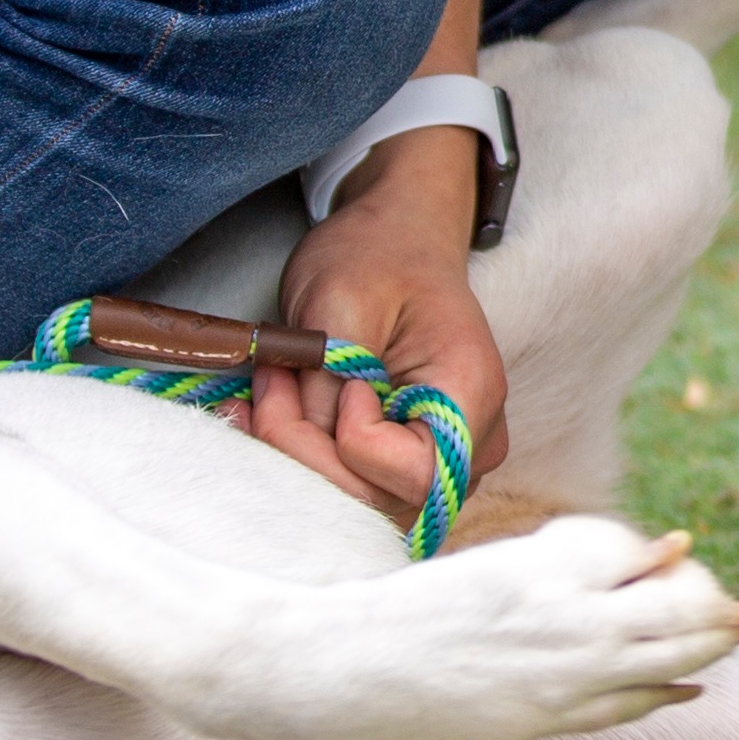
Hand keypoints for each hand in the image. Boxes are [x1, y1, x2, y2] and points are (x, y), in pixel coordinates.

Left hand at [257, 126, 514, 523]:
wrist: (398, 240)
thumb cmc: (378, 257)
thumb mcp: (338, 299)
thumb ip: (326, 378)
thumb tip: (307, 441)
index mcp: (471, 393)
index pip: (414, 471)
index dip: (355, 441)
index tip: (338, 380)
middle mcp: (470, 442)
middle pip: (384, 497)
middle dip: (306, 450)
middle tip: (268, 385)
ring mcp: (444, 457)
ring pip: (363, 499)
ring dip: (299, 455)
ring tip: (267, 393)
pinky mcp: (410, 459)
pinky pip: (356, 484)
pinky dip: (306, 457)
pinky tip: (275, 414)